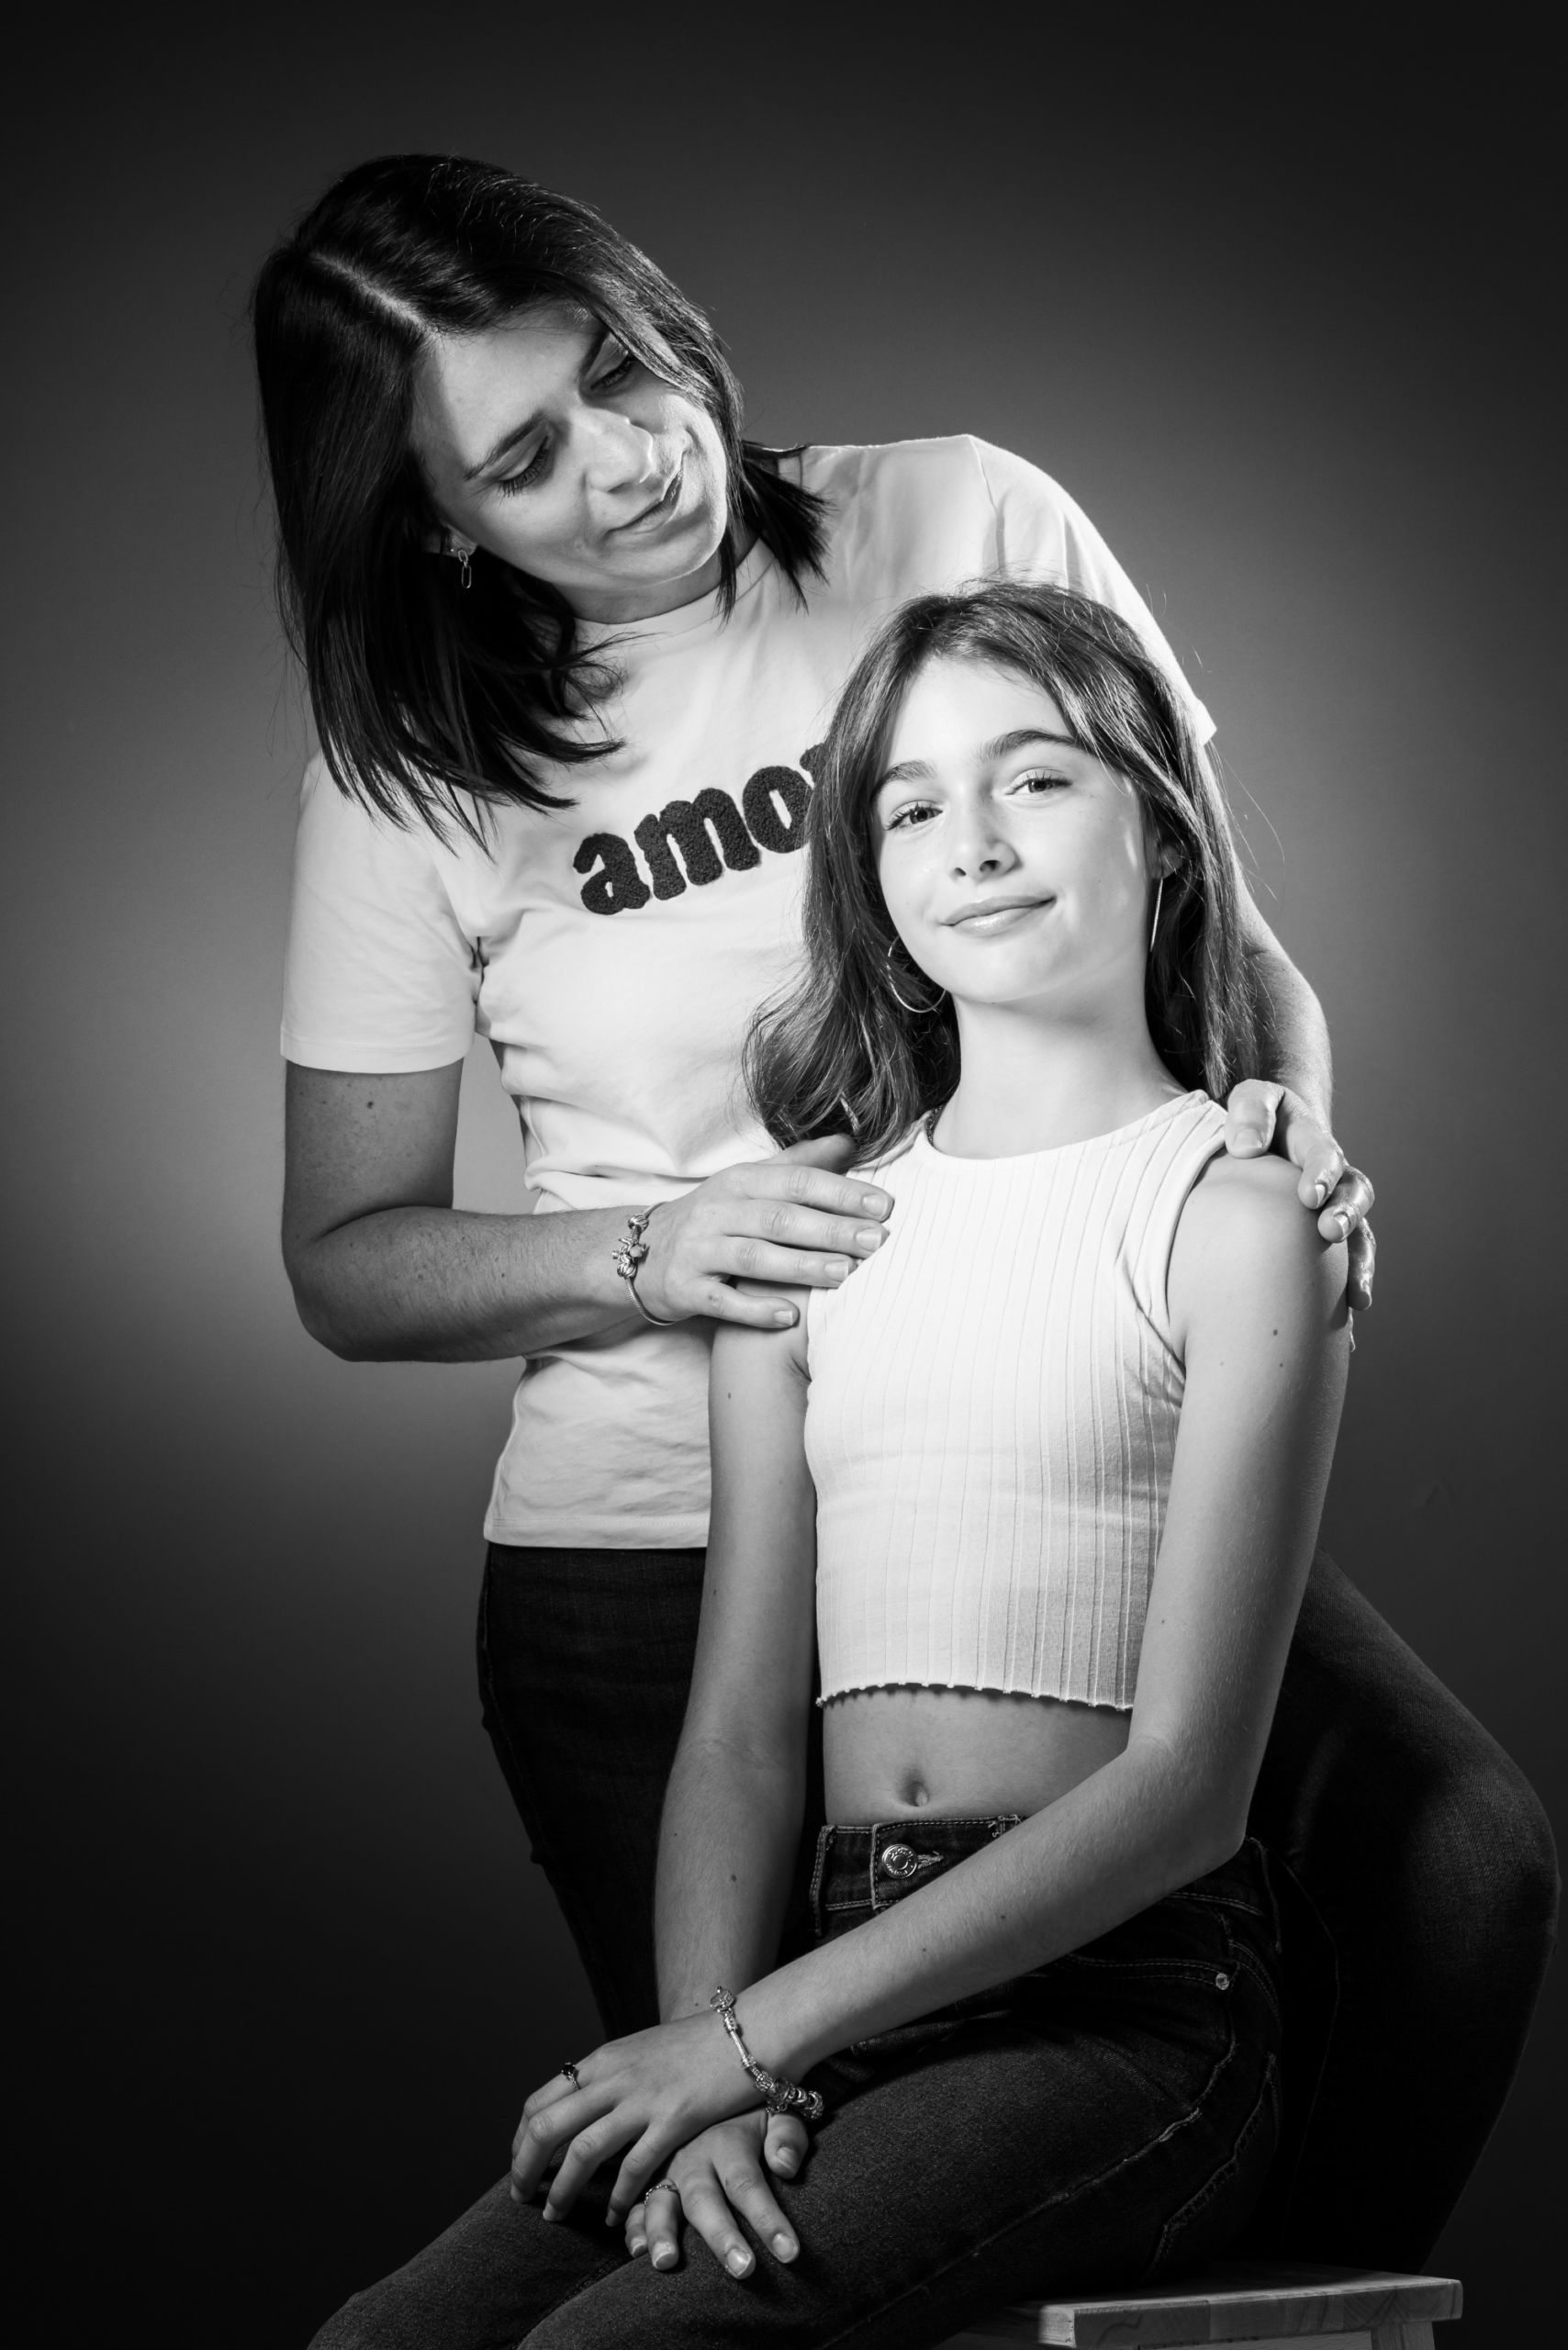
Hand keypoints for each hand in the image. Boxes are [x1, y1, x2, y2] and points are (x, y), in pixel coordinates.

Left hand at [509, 2013, 759, 2223]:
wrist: (749, 2030)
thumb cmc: (696, 2046)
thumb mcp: (640, 2051)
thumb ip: (611, 2077)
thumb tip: (581, 2106)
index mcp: (602, 2060)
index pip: (540, 2102)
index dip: (520, 2141)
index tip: (519, 2166)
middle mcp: (614, 2077)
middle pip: (547, 2128)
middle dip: (525, 2169)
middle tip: (521, 2198)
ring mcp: (643, 2098)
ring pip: (581, 2152)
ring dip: (561, 2190)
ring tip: (554, 2215)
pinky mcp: (675, 2120)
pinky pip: (633, 2168)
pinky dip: (617, 2198)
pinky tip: (613, 2216)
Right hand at [623, 2113, 806, 2279]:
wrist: (711, 2086)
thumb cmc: (752, 2112)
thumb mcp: (778, 2110)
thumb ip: (787, 2135)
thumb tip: (785, 2165)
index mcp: (727, 2142)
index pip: (748, 2183)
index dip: (768, 2219)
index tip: (789, 2253)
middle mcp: (692, 2158)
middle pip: (704, 2199)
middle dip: (721, 2236)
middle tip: (742, 2269)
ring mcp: (666, 2171)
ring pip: (660, 2203)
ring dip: (662, 2233)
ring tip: (668, 2262)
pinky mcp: (647, 2182)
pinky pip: (635, 2206)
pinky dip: (633, 2229)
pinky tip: (637, 2251)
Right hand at [635, 1138, 890, 1330]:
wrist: (640, 1252)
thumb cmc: (714, 1218)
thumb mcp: (749, 1183)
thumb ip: (799, 1164)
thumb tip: (851, 1141)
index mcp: (740, 1182)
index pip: (797, 1181)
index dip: (841, 1192)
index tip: (884, 1205)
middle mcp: (718, 1211)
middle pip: (780, 1218)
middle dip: (831, 1229)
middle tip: (877, 1241)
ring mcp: (698, 1250)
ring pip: (753, 1257)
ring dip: (801, 1266)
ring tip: (845, 1274)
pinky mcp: (685, 1289)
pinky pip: (721, 1301)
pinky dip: (755, 1309)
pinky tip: (790, 1318)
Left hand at [1223, 1080, 1375, 1309]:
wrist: (1262, 1141)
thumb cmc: (1252, 1123)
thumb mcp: (1250, 1102)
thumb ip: (1250, 1113)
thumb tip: (1244, 1149)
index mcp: (1313, 1145)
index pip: (1324, 1156)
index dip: (1320, 1174)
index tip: (1307, 1195)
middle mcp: (1334, 1181)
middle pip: (1353, 1196)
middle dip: (1346, 1215)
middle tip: (1329, 1232)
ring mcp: (1335, 1215)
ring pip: (1361, 1240)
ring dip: (1360, 1266)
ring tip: (1357, 1297)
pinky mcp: (1326, 1249)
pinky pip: (1343, 1276)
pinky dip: (1344, 1305)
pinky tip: (1345, 1341)